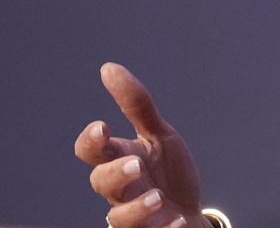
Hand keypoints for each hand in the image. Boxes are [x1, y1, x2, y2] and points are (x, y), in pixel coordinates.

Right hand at [74, 62, 210, 227]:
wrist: (188, 213)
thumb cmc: (167, 172)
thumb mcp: (159, 135)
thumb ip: (137, 105)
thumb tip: (108, 68)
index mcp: (120, 158)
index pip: (91, 150)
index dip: (90, 140)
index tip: (102, 127)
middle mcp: (121, 189)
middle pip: (100, 183)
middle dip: (114, 174)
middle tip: (136, 166)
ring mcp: (133, 215)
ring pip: (119, 217)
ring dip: (137, 208)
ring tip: (158, 198)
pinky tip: (178, 220)